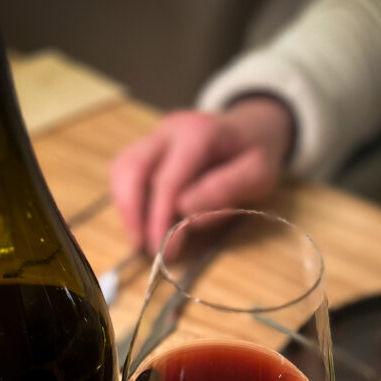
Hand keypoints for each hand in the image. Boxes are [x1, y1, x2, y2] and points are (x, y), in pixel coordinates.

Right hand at [110, 96, 294, 253]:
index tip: (163, 251)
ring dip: (125, 207)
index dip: (159, 218)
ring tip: (139, 239)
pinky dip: (127, 199)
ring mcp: (155, 136)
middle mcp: (170, 129)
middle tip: (143, 248)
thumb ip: (225, 189)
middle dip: (133, 213)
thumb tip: (185, 210)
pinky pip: (124, 171)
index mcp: (198, 133)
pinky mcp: (148, 147)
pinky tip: (141, 222)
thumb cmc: (257, 156)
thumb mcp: (259, 175)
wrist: (252, 129)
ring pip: (122, 168)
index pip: (166, 179)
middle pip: (132, 168)